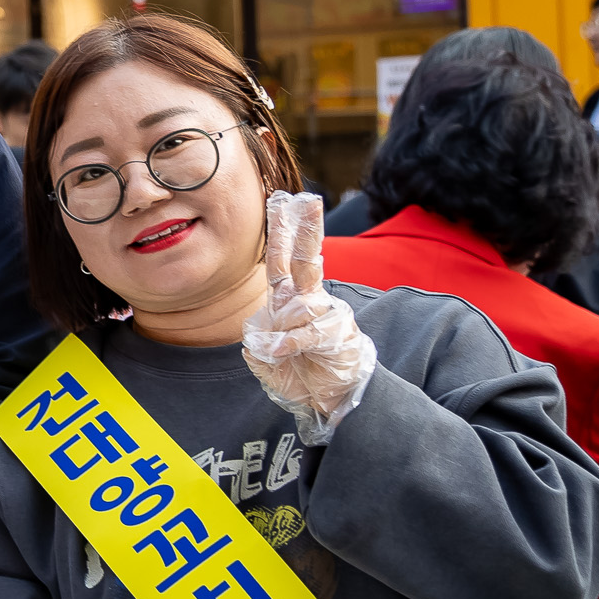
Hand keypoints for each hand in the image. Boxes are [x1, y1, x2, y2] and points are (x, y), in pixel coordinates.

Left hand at [242, 190, 376, 445]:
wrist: (333, 399)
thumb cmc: (301, 372)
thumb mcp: (268, 357)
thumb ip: (260, 342)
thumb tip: (262, 337)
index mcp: (290, 301)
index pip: (282, 260)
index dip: (281, 232)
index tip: (281, 201)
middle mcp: (310, 302)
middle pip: (305, 259)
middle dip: (306, 229)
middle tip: (307, 199)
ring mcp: (327, 315)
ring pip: (300, 305)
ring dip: (284, 330)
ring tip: (281, 350)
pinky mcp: (338, 333)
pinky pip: (308, 332)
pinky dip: (290, 344)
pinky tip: (283, 352)